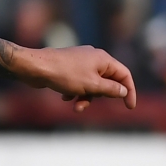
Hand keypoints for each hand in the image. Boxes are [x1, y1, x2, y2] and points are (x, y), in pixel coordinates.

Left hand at [17, 45, 137, 111]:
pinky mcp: (69, 67)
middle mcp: (94, 58)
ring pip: (92, 84)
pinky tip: (64, 97)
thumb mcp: (92, 85)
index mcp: (103, 59)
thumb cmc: (65, 74)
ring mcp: (81, 62)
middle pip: (107, 81)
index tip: (129, 107)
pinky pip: (79, 83)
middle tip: (86, 104)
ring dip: (85, 97)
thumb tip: (123, 91)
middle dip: (99, 96)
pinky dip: (75, 92)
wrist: (36, 67)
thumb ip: (111, 89)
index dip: (130, 90)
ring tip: (75, 106)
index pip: (124, 74)